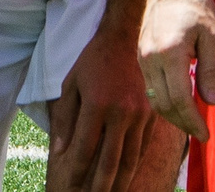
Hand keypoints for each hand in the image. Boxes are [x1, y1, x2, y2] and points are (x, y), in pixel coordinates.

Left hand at [46, 4, 167, 191]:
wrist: (126, 38)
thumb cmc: (93, 61)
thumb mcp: (71, 84)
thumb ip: (66, 118)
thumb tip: (62, 151)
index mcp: (97, 104)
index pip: (86, 148)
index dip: (78, 170)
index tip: (72, 186)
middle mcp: (120, 112)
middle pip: (110, 160)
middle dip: (101, 185)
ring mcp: (140, 114)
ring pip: (131, 158)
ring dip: (121, 181)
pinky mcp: (152, 114)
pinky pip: (143, 146)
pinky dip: (135, 164)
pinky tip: (127, 176)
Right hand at [135, 0, 214, 142]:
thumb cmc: (194, 5)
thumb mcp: (212, 35)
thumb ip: (210, 69)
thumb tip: (211, 102)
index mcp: (170, 53)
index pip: (179, 100)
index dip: (193, 122)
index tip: (205, 135)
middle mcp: (151, 59)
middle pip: (164, 105)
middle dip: (183, 123)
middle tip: (200, 132)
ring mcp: (143, 57)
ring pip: (154, 99)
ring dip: (172, 115)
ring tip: (191, 122)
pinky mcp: (141, 55)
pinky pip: (150, 87)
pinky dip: (164, 101)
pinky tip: (179, 102)